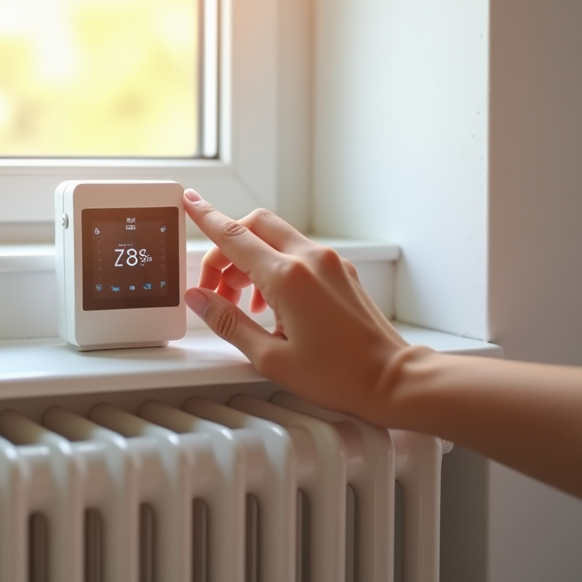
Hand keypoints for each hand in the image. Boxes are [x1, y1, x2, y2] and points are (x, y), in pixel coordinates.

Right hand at [183, 190, 418, 423]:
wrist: (391, 380)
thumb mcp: (269, 357)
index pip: (234, 237)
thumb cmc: (339, 375)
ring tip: (241, 301)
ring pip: (275, 239)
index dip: (206, 218)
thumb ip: (228, 322)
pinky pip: (296, 253)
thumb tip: (200, 300)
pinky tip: (270, 303)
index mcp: (288, 278)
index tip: (190, 201)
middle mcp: (310, 260)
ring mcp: (329, 263)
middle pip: (254, 226)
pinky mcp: (341, 271)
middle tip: (214, 283)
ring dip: (250, 259)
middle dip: (226, 246)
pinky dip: (274, 266)